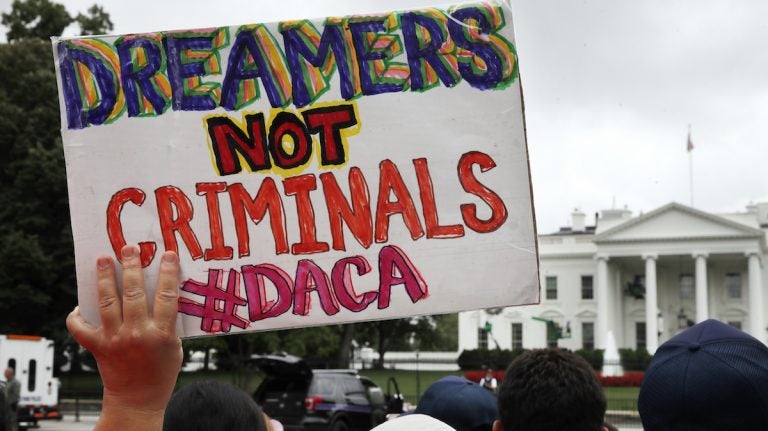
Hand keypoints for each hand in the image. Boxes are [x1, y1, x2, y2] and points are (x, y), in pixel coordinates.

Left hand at [67, 245, 182, 430]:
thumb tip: (160, 292)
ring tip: (103, 259)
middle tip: (128, 248)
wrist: (138, 400)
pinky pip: (81, 327)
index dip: (168, 273)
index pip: (166, 296)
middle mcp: (137, 334)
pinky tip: (80, 304)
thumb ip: (167, 321)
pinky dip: (76, 316)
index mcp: (161, 334)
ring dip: (104, 278)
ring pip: (107, 302)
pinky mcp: (98, 347)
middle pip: (133, 293)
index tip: (168, 255)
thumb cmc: (161, 372)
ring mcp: (115, 340)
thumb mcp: (175, 345)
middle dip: (130, 267)